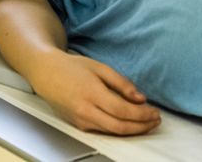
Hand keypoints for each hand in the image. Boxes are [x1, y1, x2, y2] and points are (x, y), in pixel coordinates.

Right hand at [27, 50, 160, 134]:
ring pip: (112, 132)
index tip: (155, 112)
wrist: (46, 74)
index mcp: (92, 93)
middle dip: (141, 127)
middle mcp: (85, 111)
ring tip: (146, 123)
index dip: (143, 114)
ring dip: (133, 130)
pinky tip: (128, 123)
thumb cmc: (72, 68)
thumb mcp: (100, 68)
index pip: (123, 111)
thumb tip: (140, 98)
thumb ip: (122, 83)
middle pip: (120, 127)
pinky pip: (103, 131)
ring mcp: (80, 121)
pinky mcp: (78, 126)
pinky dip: (119, 129)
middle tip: (155, 121)